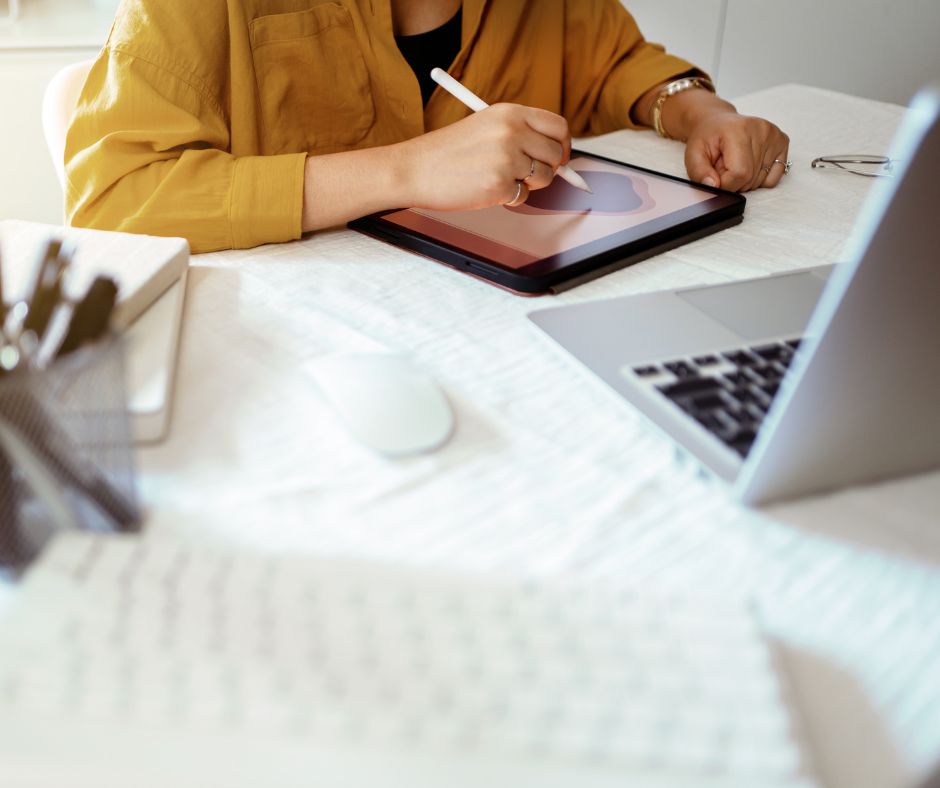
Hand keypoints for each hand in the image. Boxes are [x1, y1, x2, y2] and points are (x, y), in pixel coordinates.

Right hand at [400, 103, 571, 209]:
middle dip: (549, 169)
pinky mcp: (500, 184)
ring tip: (502, 179)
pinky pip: (524, 197)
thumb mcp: (485, 126)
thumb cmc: (447, 152)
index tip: (560, 156)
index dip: (563, 144)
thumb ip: (519, 133)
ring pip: (544, 178)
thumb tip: (555, 152)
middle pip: (556, 154)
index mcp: (509, 113)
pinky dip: (511, 198)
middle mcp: (511, 132)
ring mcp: (507, 158)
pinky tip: (489, 189)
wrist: (415, 169)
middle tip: (529, 174)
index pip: (557, 126)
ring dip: (529, 185)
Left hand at [684, 110, 789, 191]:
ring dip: (745, 180)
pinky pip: (774, 177)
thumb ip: (699, 172)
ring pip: (761, 180)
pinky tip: (749, 163)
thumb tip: (713, 186)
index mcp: (739, 130)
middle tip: (724, 167)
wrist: (718, 123)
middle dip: (733, 182)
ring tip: (735, 162)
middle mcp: (761, 130)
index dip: (725, 184)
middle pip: (750, 179)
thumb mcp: (693, 154)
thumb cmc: (707, 138)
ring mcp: (774, 135)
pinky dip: (759, 178)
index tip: (716, 178)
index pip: (739, 173)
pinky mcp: (782, 141)